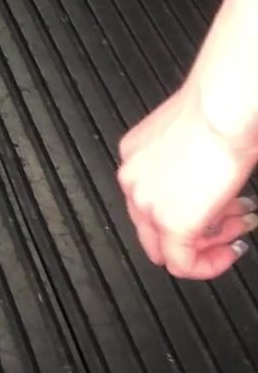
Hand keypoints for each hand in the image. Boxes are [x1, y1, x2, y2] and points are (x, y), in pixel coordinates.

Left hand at [118, 80, 257, 280]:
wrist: (221, 107)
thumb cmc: (217, 110)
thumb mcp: (193, 142)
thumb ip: (188, 170)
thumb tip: (207, 191)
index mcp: (136, 156)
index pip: (151, 203)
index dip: (189, 209)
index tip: (216, 211)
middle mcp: (133, 180)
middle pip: (156, 230)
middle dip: (199, 231)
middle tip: (232, 222)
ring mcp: (147, 203)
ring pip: (169, 249)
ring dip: (211, 243)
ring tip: (240, 224)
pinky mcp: (169, 223)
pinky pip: (183, 265)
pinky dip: (209, 265)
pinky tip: (232, 250)